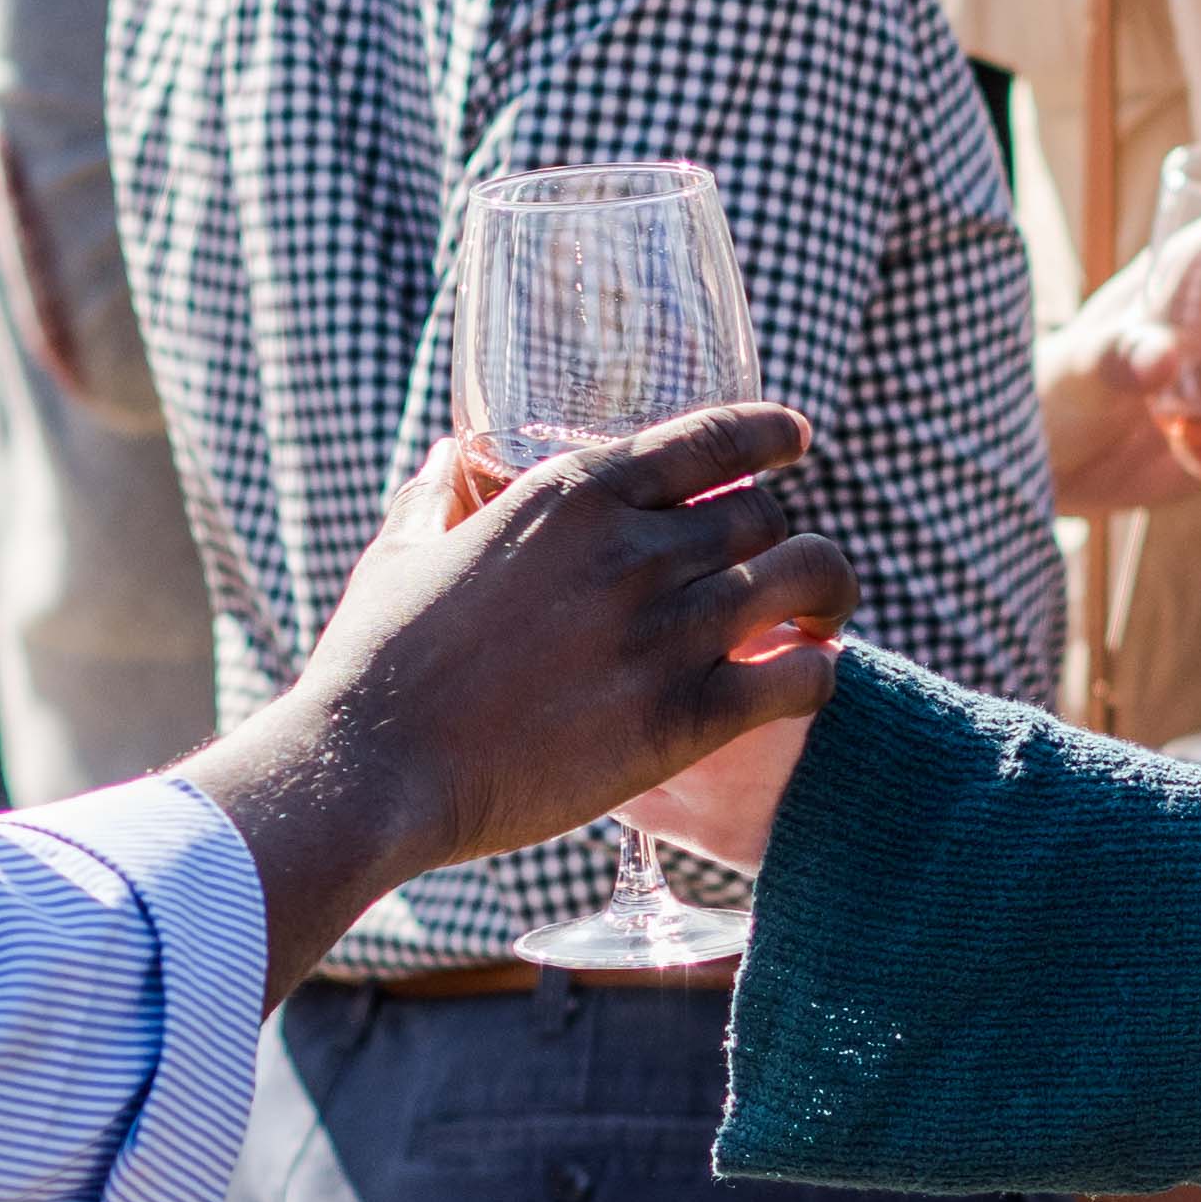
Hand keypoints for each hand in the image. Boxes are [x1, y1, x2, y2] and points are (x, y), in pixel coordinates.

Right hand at [196, 405, 848, 986]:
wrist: (371, 766)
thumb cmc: (375, 662)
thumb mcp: (403, 551)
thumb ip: (438, 496)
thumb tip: (450, 455)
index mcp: (573, 494)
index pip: (714, 436)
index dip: (770, 435)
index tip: (794, 440)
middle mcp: (634, 548)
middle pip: (768, 513)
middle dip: (783, 535)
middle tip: (782, 568)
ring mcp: (666, 631)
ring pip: (809, 577)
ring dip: (829, 594)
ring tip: (827, 618)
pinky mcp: (683, 718)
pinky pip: (803, 678)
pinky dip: (820, 675)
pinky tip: (806, 683)